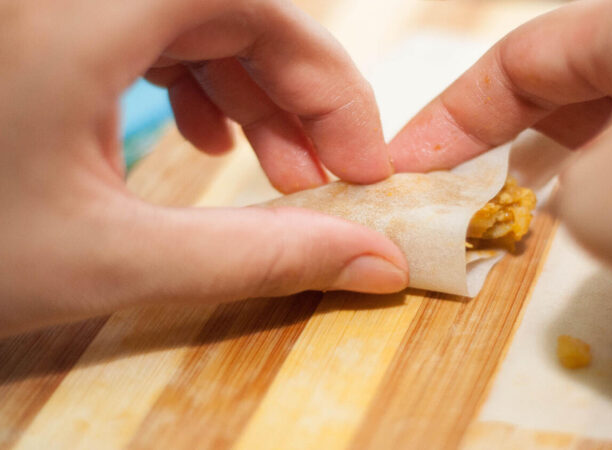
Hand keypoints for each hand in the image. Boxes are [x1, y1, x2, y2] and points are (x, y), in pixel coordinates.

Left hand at [0, 0, 406, 336]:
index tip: (360, 165)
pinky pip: (147, 26)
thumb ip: (259, 258)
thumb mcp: (110, 258)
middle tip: (321, 180)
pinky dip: (195, 81)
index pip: (260, 4)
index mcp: (82, 8)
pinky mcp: (42, 25)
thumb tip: (374, 260)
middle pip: (233, 8)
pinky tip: (204, 142)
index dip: (329, 84)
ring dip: (251, 91)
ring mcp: (54, 5)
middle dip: (296, 94)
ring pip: (195, 16)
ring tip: (275, 173)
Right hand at [389, 0, 611, 309]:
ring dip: (581, 171)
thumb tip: (585, 190)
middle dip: (513, 147)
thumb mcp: (602, 203)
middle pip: (576, 84)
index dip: (449, 121)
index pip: (517, 62)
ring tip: (541, 223)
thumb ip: (560, 193)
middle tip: (470, 205)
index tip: (403, 170)